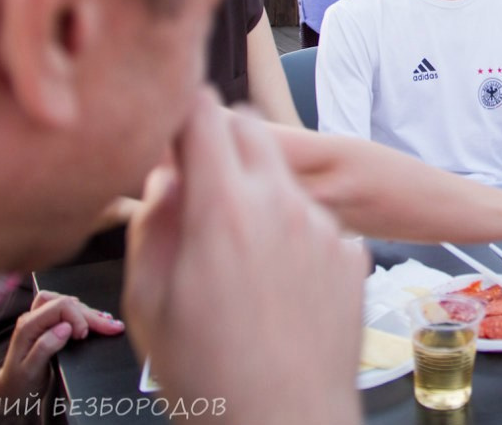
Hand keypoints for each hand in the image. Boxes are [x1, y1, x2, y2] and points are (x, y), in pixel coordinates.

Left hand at [0, 292, 123, 401]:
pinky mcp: (48, 324)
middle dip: (92, 315)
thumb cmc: (18, 382)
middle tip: (112, 327)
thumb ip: (45, 347)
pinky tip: (96, 318)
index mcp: (28, 326)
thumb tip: (65, 328)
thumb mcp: (30, 370)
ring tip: (108, 322)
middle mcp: (33, 318)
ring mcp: (40, 320)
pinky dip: (84, 314)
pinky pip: (68, 310)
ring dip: (90, 312)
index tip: (85, 335)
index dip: (77, 317)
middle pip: (67, 303)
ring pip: (69, 303)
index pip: (59, 306)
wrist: (9, 390)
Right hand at [124, 92, 368, 423]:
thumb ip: (154, 220)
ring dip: (257, 189)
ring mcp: (325, 227)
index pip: (204, 111)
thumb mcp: (150, 301)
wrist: (285, 424)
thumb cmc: (210, 376)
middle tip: (196, 182)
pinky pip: (314, 217)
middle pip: (250, 126)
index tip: (167, 124)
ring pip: (283, 174)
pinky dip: (291, 228)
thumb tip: (165, 175)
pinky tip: (275, 279)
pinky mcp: (351, 252)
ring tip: (236, 252)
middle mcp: (283, 204)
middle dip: (219, 139)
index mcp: (225, 209)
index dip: (180, 109)